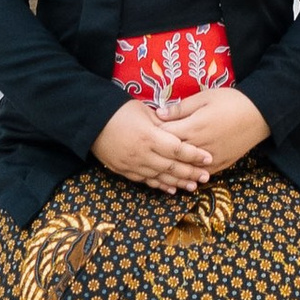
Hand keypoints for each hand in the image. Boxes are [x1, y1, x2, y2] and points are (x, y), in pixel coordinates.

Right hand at [92, 97, 214, 190]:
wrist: (91, 122)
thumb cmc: (119, 111)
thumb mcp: (144, 111)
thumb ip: (162, 123)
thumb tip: (179, 129)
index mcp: (149, 137)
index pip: (177, 149)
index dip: (194, 155)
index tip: (208, 158)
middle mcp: (143, 154)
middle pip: (172, 167)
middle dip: (191, 173)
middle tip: (207, 177)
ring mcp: (133, 165)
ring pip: (160, 178)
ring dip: (178, 183)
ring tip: (193, 186)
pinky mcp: (125, 171)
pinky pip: (146, 181)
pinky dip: (160, 186)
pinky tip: (170, 189)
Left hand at [155, 86, 268, 172]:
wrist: (259, 114)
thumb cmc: (230, 101)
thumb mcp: (204, 97)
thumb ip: (181, 108)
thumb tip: (159, 114)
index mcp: (192, 128)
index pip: (164, 136)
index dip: (152, 134)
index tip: (145, 131)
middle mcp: (198, 148)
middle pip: (171, 156)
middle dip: (159, 153)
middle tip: (148, 150)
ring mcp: (209, 160)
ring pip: (184, 170)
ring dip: (172, 169)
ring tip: (160, 167)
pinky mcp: (220, 166)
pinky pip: (200, 175)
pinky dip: (189, 175)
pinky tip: (182, 176)